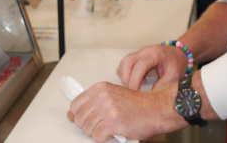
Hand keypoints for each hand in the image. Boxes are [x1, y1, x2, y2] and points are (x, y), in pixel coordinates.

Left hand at [67, 81, 182, 141]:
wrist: (156, 108)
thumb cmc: (136, 104)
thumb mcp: (111, 97)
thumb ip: (91, 103)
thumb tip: (70, 114)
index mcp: (100, 87)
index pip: (75, 105)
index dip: (80, 115)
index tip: (89, 117)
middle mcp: (102, 95)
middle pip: (79, 119)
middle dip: (90, 125)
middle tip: (105, 122)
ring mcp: (107, 108)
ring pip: (87, 129)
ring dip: (98, 132)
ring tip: (112, 125)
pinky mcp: (113, 121)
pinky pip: (98, 136)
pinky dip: (106, 137)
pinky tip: (116, 130)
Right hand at [116, 44, 187, 89]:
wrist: (177, 54)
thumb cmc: (176, 64)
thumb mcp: (173, 76)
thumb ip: (161, 86)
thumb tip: (148, 99)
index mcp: (155, 54)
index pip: (140, 66)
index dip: (135, 80)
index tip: (135, 93)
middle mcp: (144, 51)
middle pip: (126, 62)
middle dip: (126, 79)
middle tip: (133, 91)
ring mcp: (138, 53)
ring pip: (123, 64)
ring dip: (125, 77)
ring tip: (136, 86)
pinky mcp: (135, 57)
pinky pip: (124, 65)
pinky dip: (126, 75)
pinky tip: (137, 81)